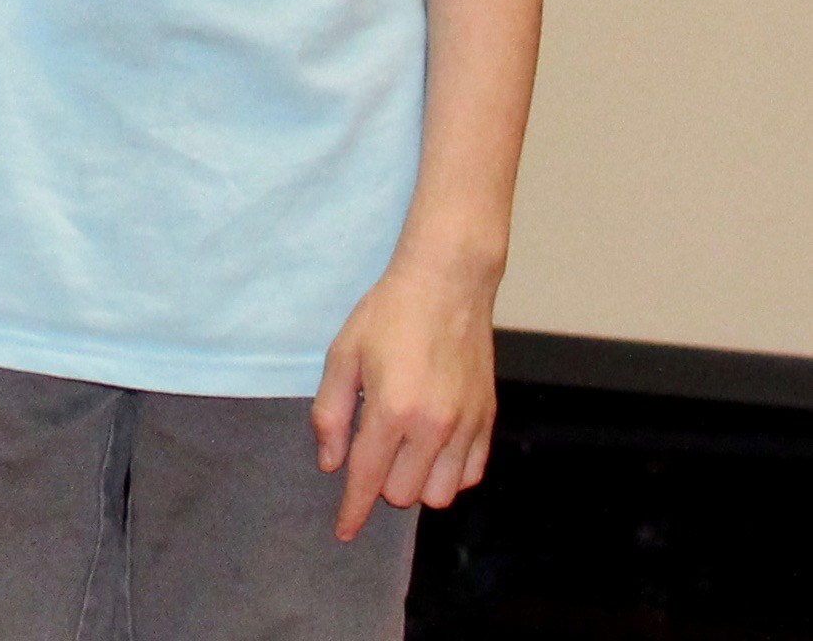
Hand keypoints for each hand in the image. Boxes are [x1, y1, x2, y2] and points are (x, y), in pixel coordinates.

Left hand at [313, 260, 499, 539]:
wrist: (446, 286)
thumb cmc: (387, 316)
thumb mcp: (342, 356)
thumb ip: (331, 413)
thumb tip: (331, 462)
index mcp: (391, 409)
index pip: (367, 478)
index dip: (352, 510)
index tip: (343, 531)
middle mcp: (433, 426)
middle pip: (403, 493)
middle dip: (380, 483)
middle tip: (371, 447)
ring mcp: (466, 426)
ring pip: (441, 494)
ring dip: (416, 483)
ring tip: (402, 451)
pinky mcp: (487, 420)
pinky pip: (471, 475)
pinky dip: (450, 473)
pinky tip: (432, 448)